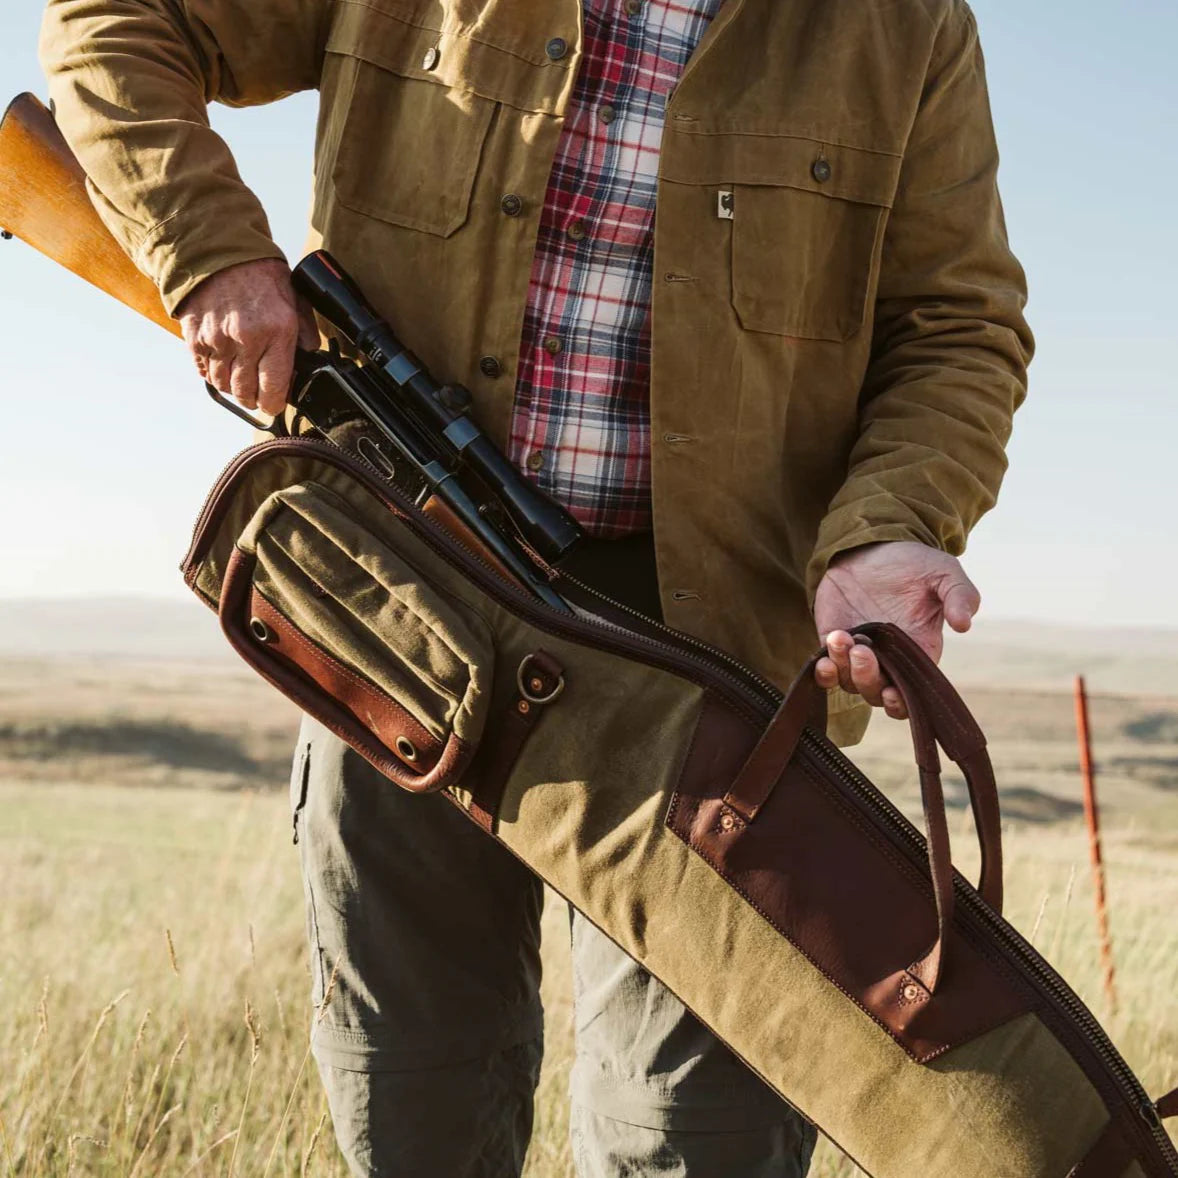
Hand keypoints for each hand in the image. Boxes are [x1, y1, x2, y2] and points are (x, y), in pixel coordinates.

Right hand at [177, 258, 319, 416]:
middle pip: (246, 393)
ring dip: (233, 387)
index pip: (275, 389)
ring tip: (241, 377)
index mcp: (277, 331)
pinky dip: (213, 373)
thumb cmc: (261, 275)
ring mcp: (217, 339)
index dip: (275, 403)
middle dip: (254, 399)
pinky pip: (204, 371)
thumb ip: (306, 335)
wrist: (219, 250)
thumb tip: (309, 363)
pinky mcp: (195, 337)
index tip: (276, 402)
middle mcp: (246, 339)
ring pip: (224, 386)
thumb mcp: (296, 301)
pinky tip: (223, 363)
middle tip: (259, 393)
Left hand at [812, 541, 979, 719]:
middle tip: (864, 650)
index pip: (912, 693)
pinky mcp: (832, 644)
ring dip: (844, 669)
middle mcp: (889, 660)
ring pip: (850, 684)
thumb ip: (960, 595)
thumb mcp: (943, 572)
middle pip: (877, 693)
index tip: (892, 693)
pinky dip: (824, 673)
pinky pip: (827, 672)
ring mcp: (859, 654)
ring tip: (842, 637)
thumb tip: (964, 624)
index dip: (901, 702)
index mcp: (920, 651)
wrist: (870, 547)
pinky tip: (824, 659)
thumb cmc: (912, 563)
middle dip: (868, 680)